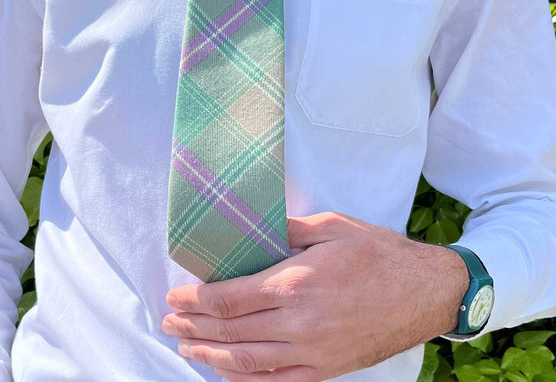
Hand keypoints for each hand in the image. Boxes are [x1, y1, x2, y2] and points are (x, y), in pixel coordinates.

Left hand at [162, 211, 468, 380]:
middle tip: (168, 323)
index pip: (231, 297)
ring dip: (211, 355)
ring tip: (185, 348)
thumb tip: (254, 227)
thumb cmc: (378, 253)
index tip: (175, 298)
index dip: (197, 301)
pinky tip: (227, 372)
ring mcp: (313, 351)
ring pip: (249, 362)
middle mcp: (299, 322)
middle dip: (194, 327)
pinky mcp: (328, 369)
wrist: (426, 291)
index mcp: (296, 282)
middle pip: (233, 330)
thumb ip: (287, 228)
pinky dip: (247, 381)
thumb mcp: (331, 226)